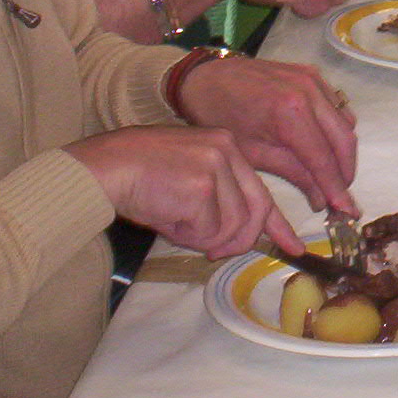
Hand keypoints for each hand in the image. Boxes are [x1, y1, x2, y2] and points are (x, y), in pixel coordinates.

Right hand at [63, 124, 296, 256]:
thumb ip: (217, 200)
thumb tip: (235, 238)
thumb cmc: (138, 177)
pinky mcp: (202, 186)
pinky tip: (166, 217)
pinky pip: (209, 230)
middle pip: (255, 211)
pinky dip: (188, 235)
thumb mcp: (187, 179)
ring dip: (204, 237)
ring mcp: (216, 166)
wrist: (104, 168)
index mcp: (226, 145)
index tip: (293, 245)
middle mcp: (227, 150)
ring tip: (174, 222)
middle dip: (239, 241)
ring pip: (232, 225)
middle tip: (214, 252)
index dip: (278, 224)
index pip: (261, 190)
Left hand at [175, 54, 358, 217]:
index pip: (324, 159)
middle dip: (345, 172)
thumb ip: (293, 175)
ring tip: (329, 174)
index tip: (347, 210)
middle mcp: (309, 92)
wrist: (205, 78)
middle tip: (339, 195)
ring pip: (346, 123)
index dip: (337, 188)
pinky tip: (322, 144)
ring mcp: (313, 80)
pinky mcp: (313, 74)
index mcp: (290, 114)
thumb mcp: (253, 154)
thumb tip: (321, 201)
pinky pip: (337, 106)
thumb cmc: (221, 117)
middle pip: (344, 140)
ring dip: (342, 151)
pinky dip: (336, 129)